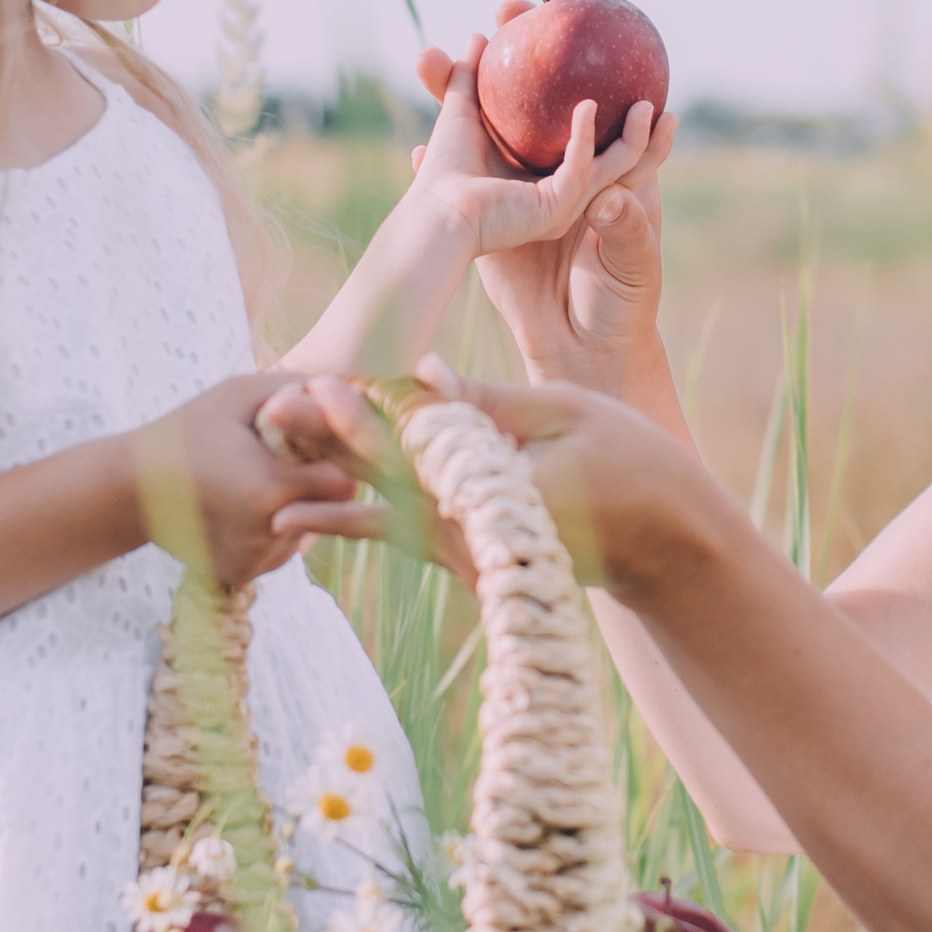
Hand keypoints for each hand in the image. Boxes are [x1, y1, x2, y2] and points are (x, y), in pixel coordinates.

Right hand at [129, 374, 363, 589]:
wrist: (126, 487)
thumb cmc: (186, 429)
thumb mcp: (239, 393)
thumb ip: (298, 388)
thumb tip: (348, 389)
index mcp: (269, 490)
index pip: (343, 481)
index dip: (335, 460)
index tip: (315, 443)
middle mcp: (266, 535)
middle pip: (328, 512)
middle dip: (319, 485)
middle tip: (290, 460)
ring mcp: (253, 561)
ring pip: (304, 533)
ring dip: (297, 508)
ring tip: (256, 481)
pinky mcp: (240, 574)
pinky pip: (278, 550)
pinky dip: (272, 529)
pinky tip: (241, 507)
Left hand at [256, 359, 726, 605]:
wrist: (661, 543)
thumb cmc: (629, 462)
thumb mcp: (564, 414)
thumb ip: (486, 402)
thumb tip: (422, 374)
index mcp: (498, 489)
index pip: (418, 448)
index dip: (363, 415)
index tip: (316, 387)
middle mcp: (473, 528)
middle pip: (384, 480)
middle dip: (325, 443)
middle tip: (270, 410)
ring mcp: (466, 551)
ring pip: (380, 510)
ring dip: (324, 478)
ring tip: (274, 448)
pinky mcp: (466, 557)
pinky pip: (400, 532)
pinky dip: (351, 513)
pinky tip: (299, 507)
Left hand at [405, 23, 663, 264]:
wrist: (434, 219)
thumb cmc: (443, 175)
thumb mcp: (460, 115)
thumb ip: (467, 78)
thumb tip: (480, 34)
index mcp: (546, 178)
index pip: (590, 146)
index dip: (608, 116)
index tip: (617, 79)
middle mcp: (561, 195)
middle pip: (617, 161)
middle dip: (643, 136)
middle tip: (653, 95)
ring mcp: (561, 206)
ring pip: (614, 169)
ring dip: (635, 138)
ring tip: (648, 103)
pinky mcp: (553, 211)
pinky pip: (580, 169)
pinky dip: (585, 137)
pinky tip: (586, 107)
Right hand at [416, 14, 675, 391]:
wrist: (574, 345)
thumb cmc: (616, 305)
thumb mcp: (629, 270)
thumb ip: (628, 234)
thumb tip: (614, 196)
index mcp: (607, 173)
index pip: (610, 112)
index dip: (606, 68)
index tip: (600, 36)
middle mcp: (564, 165)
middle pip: (544, 94)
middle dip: (527, 45)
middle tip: (509, 3)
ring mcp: (524, 179)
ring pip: (495, 113)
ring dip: (472, 74)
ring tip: (451, 40)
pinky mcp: (491, 200)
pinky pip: (463, 150)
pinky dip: (449, 118)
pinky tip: (429, 87)